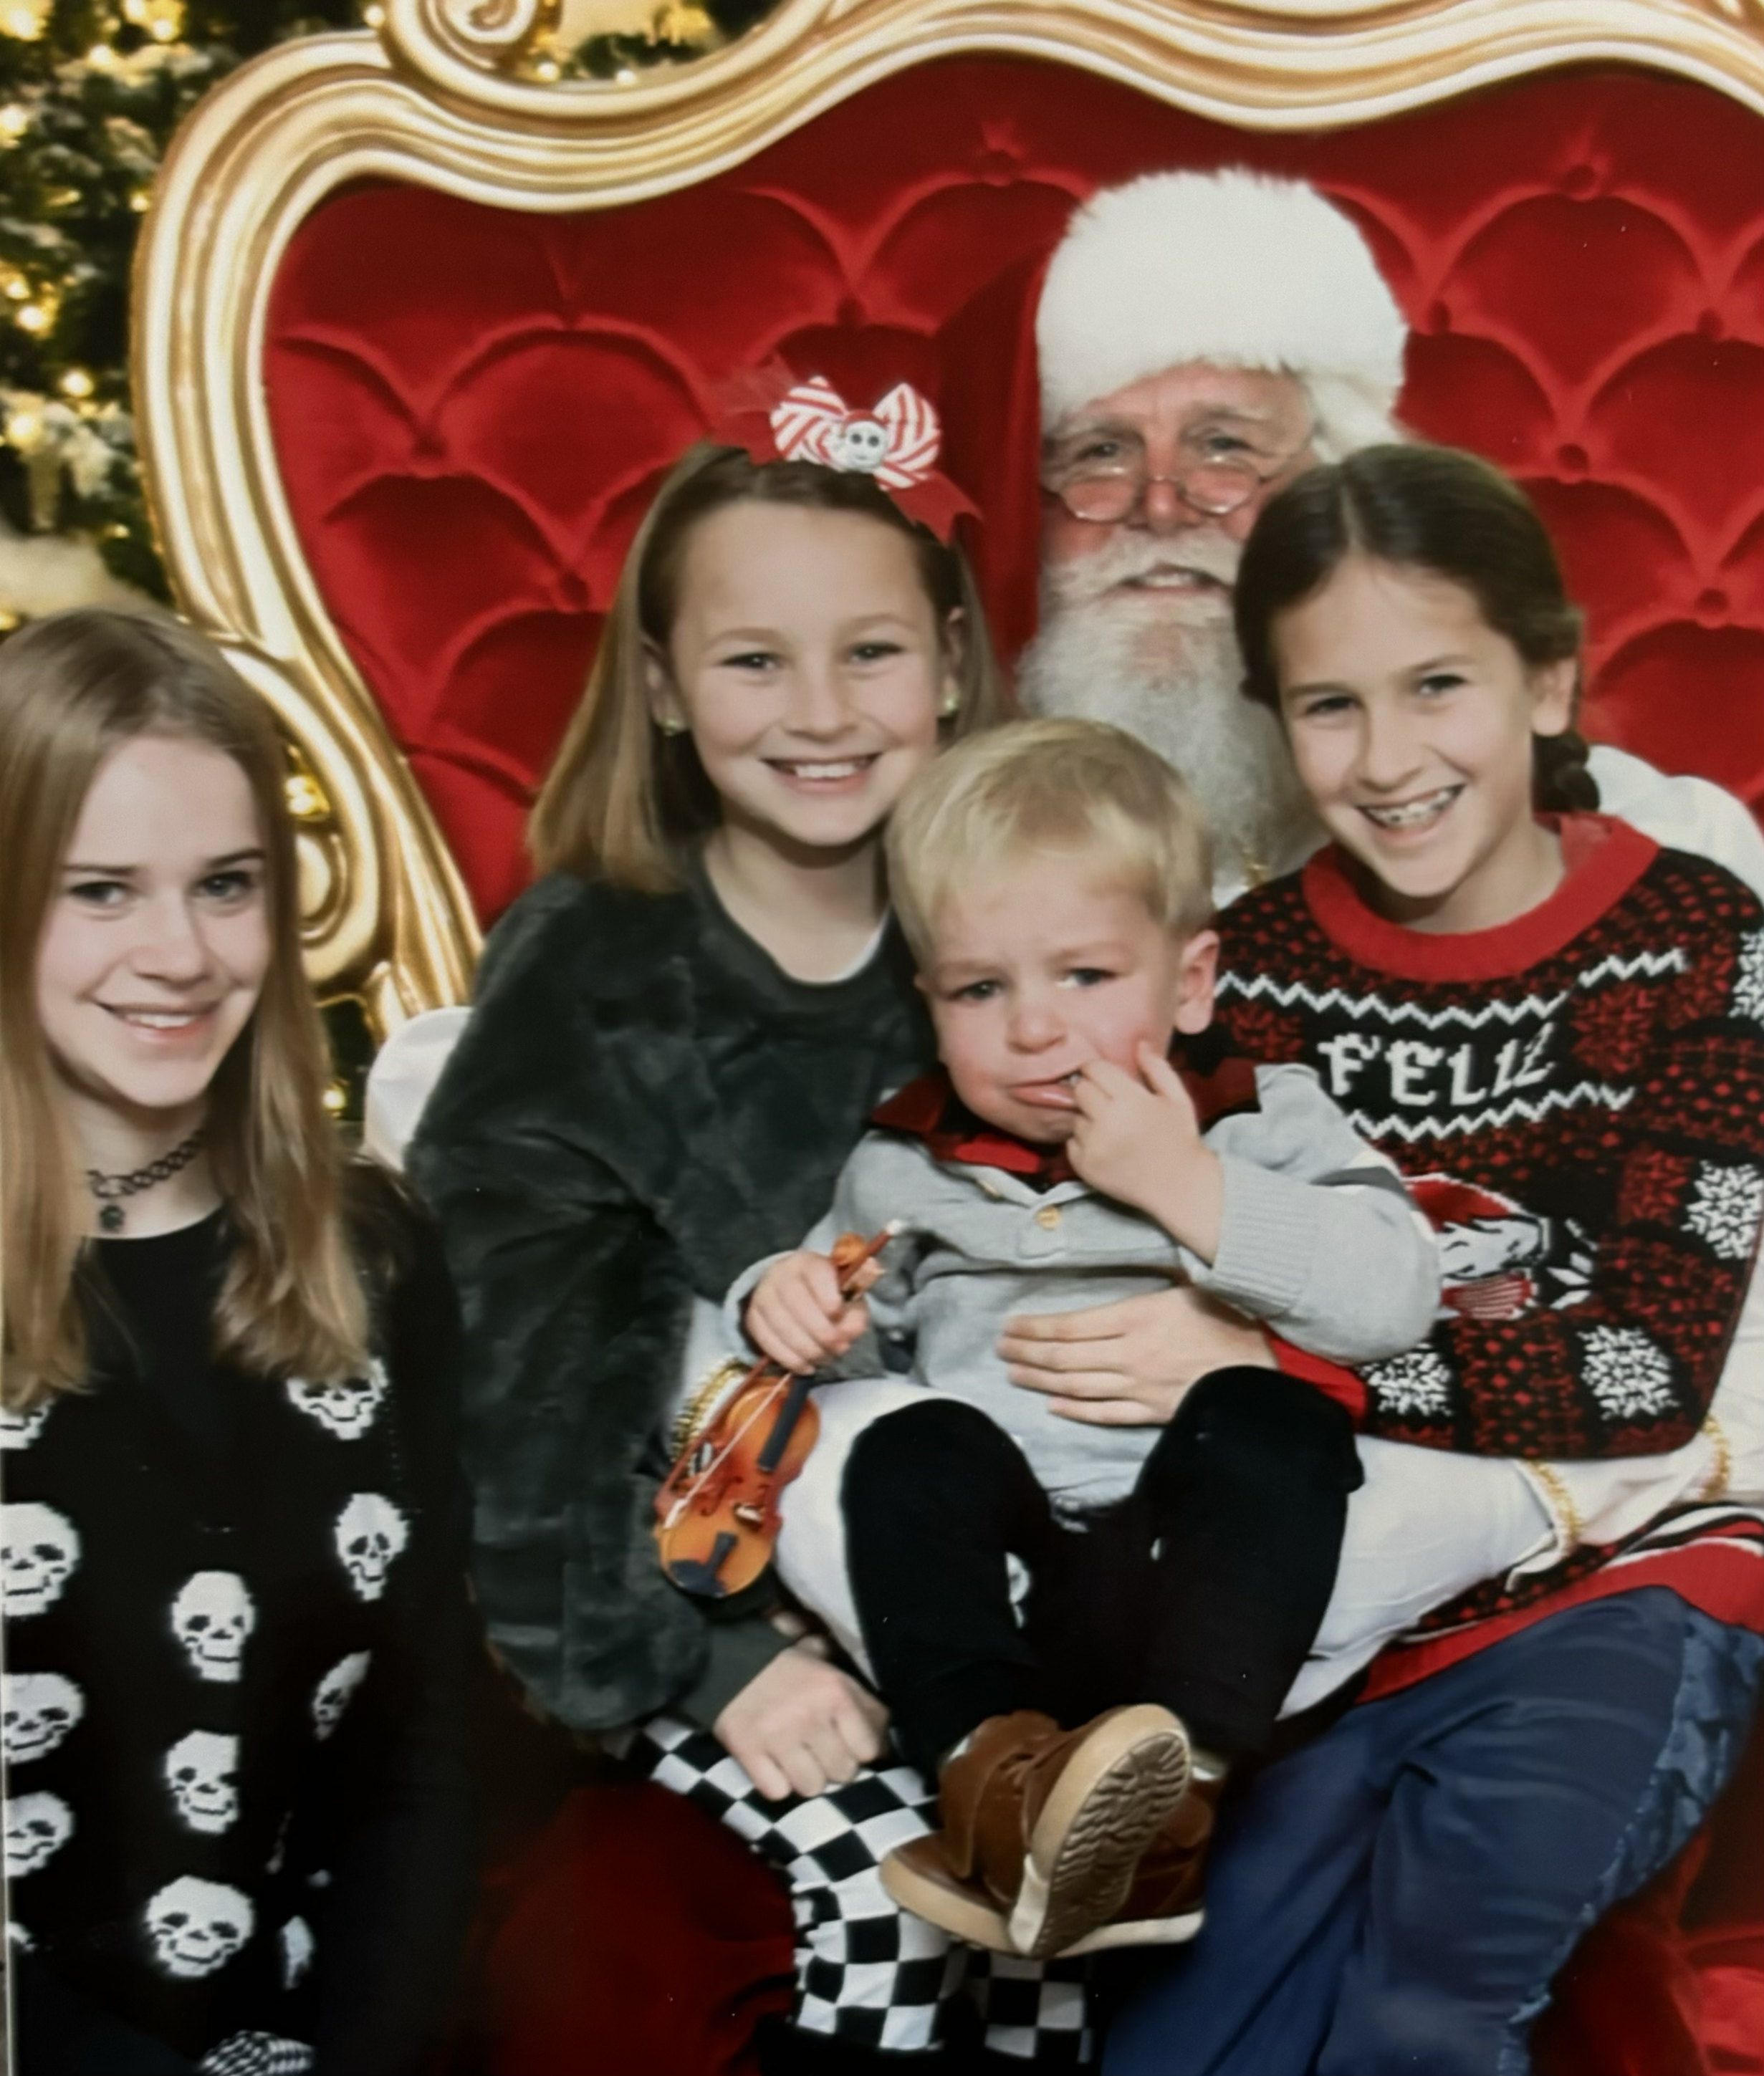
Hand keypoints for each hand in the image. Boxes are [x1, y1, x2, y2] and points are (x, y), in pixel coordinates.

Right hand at [714, 1638, 889, 1799]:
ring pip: (813, 1787)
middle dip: (836, 1765)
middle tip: (823, 1753)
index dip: (863, 1750)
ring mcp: (779, 1738)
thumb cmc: (783, 1662)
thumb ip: (854, 1689)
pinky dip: (777, 1784)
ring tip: (798, 1762)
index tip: (853, 1746)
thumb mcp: (825, 1662)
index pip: (871, 1748)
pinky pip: (777, 1792)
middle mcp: (812, 1716)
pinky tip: (775, 1767)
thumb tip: (883, 1725)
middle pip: (844, 1772)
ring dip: (807, 1778)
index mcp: (836, 1691)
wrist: (725, 1660)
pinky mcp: (749, 1753)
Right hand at [747, 1250, 872, 1372]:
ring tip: (824, 1358)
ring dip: (806, 1348)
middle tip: (838, 1347)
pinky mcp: (752, 1318)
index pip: (816, 1273)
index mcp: (808, 1262)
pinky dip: (788, 1359)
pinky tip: (806, 1366)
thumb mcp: (848, 1298)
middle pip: (796, 1301)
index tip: (838, 1314)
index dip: (828, 1296)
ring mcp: (762, 1295)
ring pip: (780, 1324)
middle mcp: (780, 1274)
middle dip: (820, 1330)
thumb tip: (848, 1331)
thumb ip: (855, 1312)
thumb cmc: (827, 1296)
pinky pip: (766, 1341)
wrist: (794, 1293)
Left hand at [998, 1283, 1274, 1425]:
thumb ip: (1158, 1277)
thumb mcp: (1193, 1284)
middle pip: (1065, 1356)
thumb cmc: (1232, 1320)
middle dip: (1027, 1352)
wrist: (1265, 1371)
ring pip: (1076, 1385)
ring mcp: (1139, 1387)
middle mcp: (1130, 1354)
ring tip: (1013, 1372)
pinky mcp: (1151, 1412)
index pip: (1071, 1325)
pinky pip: (1104, 1413)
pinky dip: (1075, 1409)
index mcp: (1138, 1316)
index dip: (1035, 1327)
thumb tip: (1137, 1249)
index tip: (1011, 1324)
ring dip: (1040, 1378)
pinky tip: (1052, 1404)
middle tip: (1001, 1348)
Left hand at [1066, 1045, 1221, 1256]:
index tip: (1108, 1078)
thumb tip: (1139, 1044)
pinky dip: (1083, 1142)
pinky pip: (1070, 1142)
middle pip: (1080, 1090)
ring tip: (1110, 1127)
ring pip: (1074, 1116)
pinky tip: (1105, 1146)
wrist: (1179, 1187)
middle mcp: (1106, 1121)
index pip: (1095, 1069)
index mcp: (1130, 1100)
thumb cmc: (1180, 1139)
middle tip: (1108, 1101)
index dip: (1100, 1070)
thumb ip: (1157, 1068)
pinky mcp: (1083, 1166)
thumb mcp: (1177, 1098)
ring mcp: (1092, 1145)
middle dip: (1091, 1090)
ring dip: (1087, 1117)